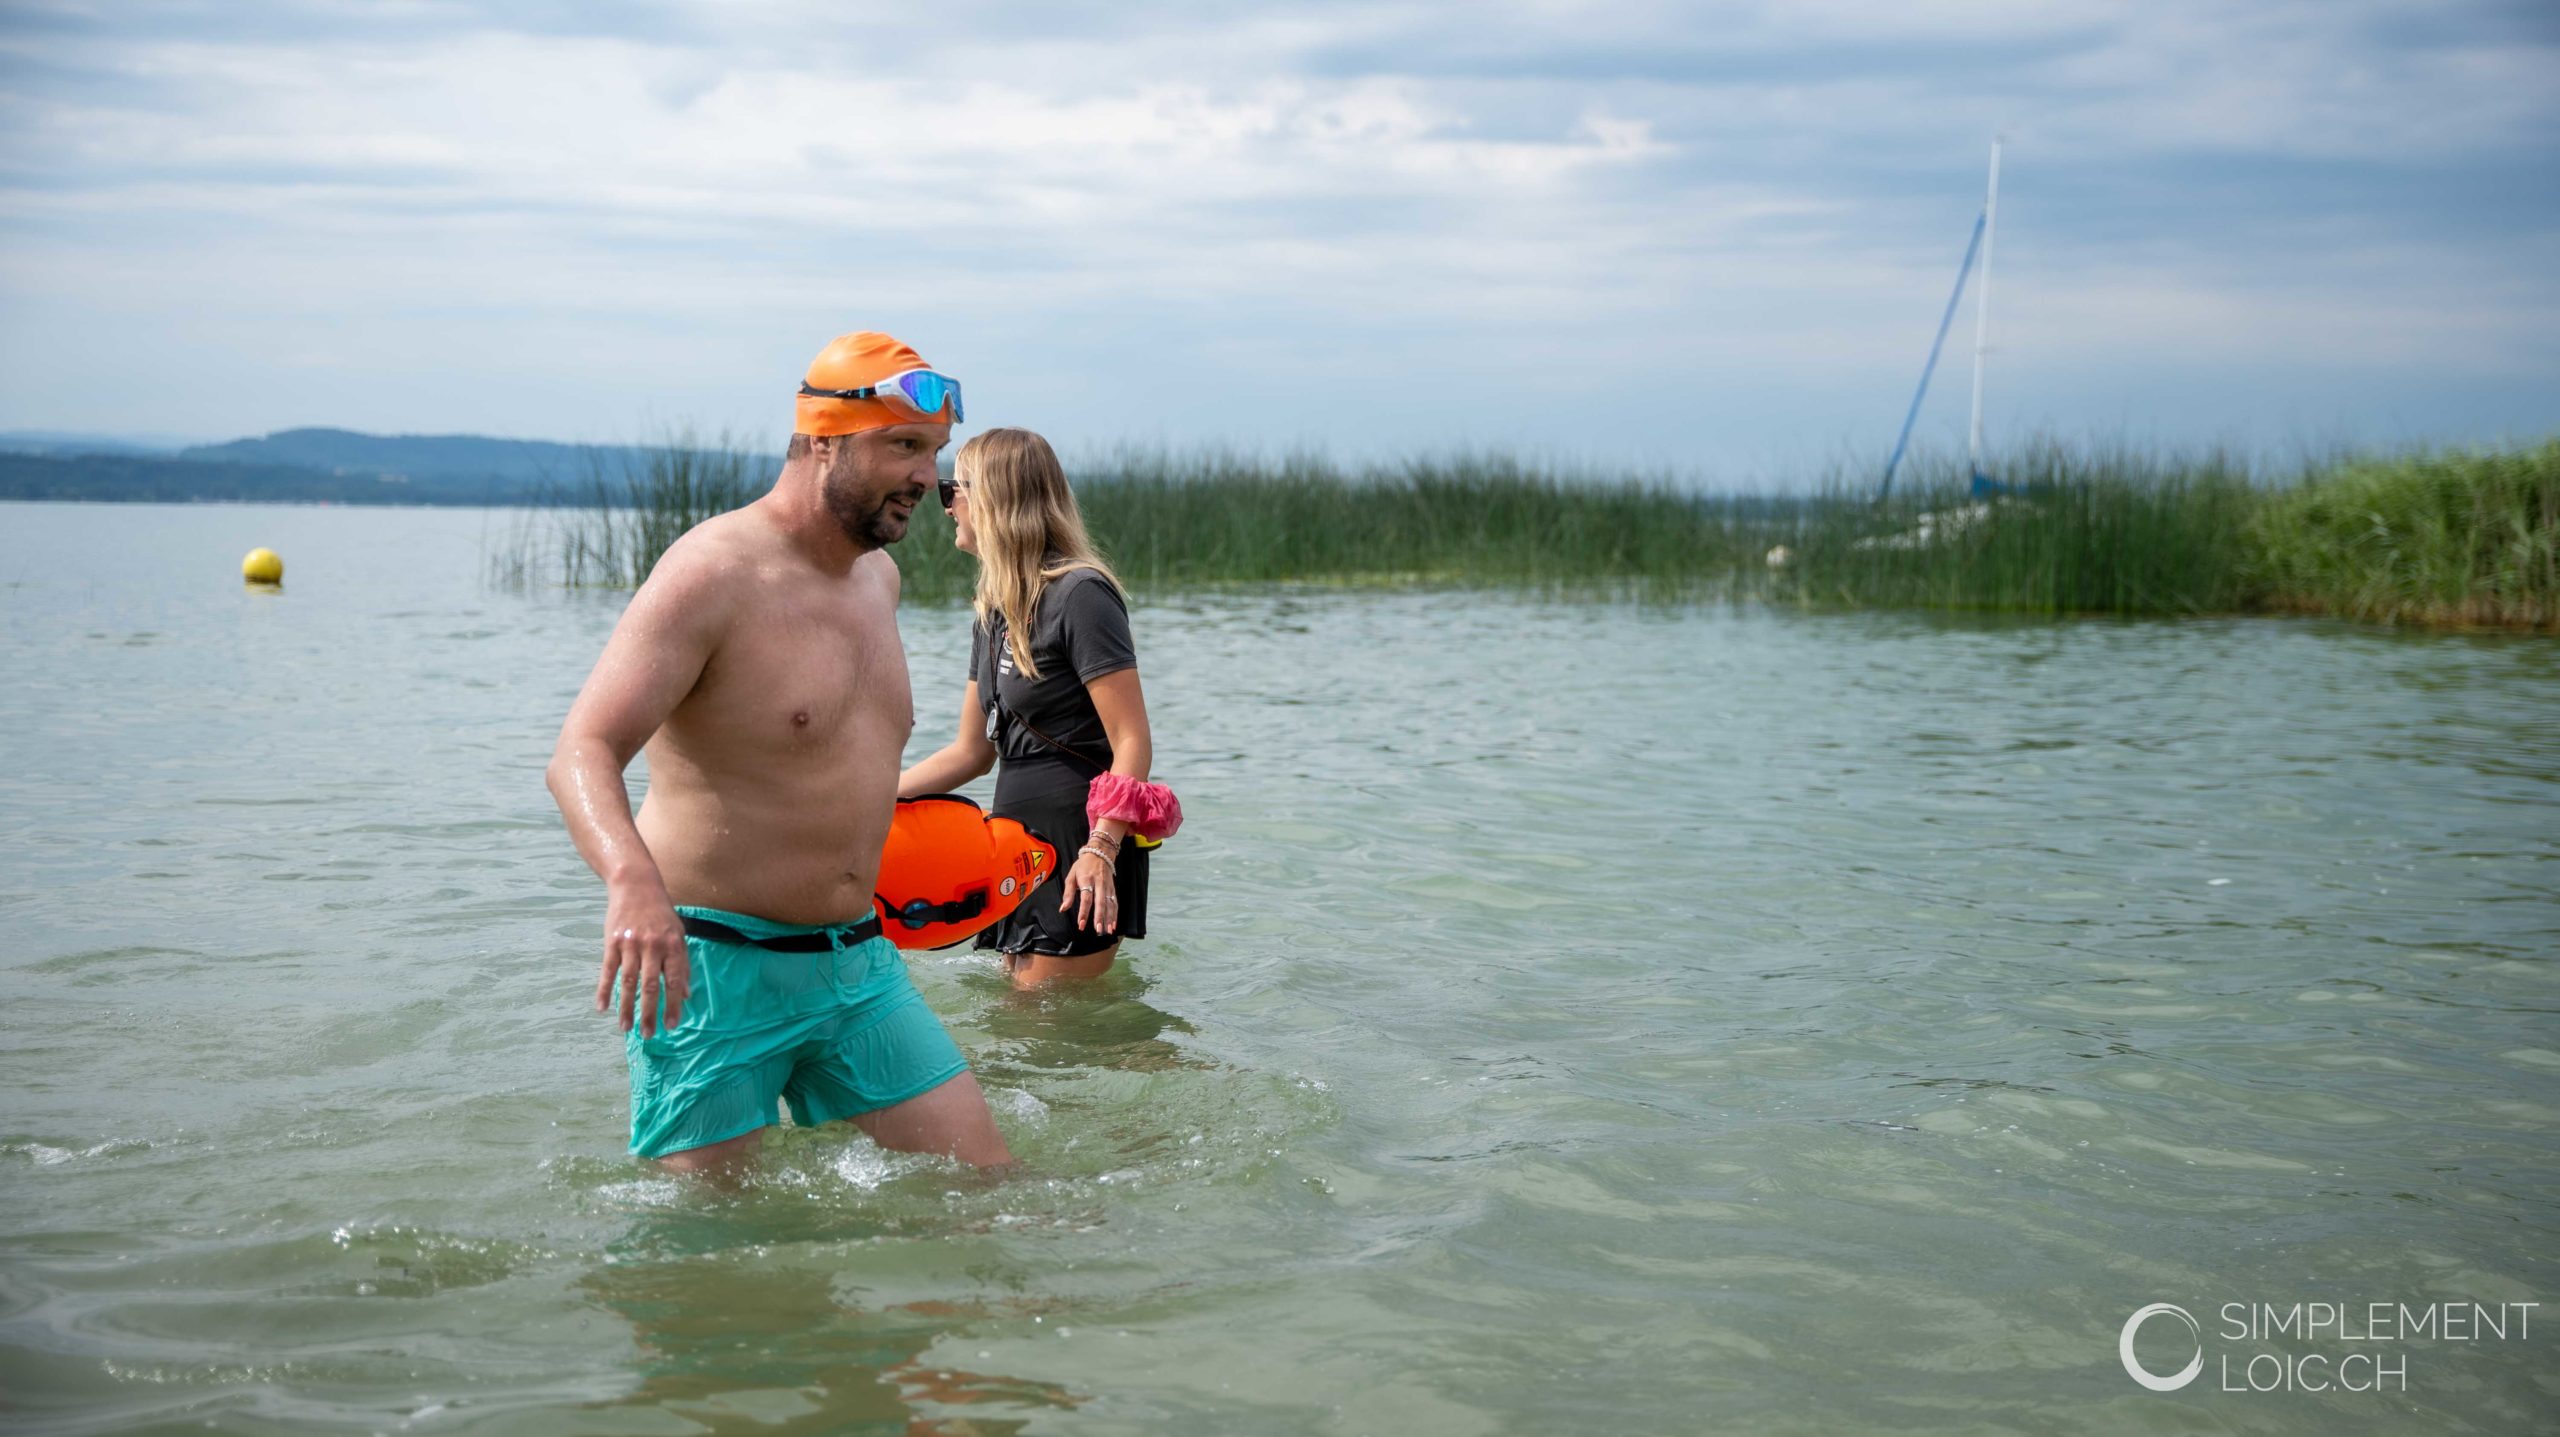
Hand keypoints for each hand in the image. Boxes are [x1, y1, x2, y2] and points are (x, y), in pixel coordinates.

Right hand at [596, 884, 689, 1036]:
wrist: (636, 885)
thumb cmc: (661, 913)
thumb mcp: (678, 934)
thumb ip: (682, 964)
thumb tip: (686, 995)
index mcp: (672, 945)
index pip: (674, 981)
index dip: (673, 1004)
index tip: (672, 1025)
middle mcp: (652, 946)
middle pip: (650, 986)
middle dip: (650, 1013)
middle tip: (649, 1035)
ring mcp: (630, 944)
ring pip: (628, 982)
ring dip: (626, 1007)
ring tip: (626, 1028)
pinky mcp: (612, 942)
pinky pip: (607, 971)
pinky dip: (603, 990)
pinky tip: (601, 1007)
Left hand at [1060, 850, 1117, 934]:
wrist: (1100, 853)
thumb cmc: (1083, 866)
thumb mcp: (1071, 876)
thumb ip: (1068, 893)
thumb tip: (1063, 909)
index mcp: (1087, 879)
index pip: (1086, 898)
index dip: (1084, 912)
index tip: (1081, 924)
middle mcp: (1099, 883)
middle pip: (1100, 902)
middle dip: (1100, 917)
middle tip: (1098, 930)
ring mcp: (1107, 886)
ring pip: (1110, 904)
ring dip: (1109, 918)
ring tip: (1107, 931)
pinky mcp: (1113, 889)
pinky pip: (1115, 903)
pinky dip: (1115, 915)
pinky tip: (1113, 925)